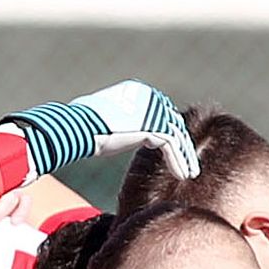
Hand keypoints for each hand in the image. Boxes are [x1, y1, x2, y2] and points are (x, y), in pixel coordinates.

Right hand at [0, 80, 195, 180]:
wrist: (78, 128)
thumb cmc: (81, 127)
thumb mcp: (105, 122)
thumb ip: (120, 124)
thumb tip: (113, 134)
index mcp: (138, 92)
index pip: (162, 112)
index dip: (171, 133)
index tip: (177, 150)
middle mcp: (148, 97)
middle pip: (173, 122)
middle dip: (183, 145)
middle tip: (189, 163)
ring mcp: (152, 110)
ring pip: (177, 135)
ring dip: (185, 156)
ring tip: (190, 173)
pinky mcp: (153, 125)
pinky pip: (172, 146)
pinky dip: (178, 161)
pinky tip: (182, 175)